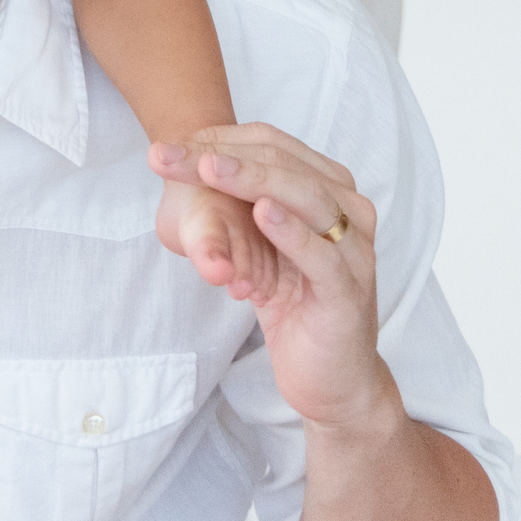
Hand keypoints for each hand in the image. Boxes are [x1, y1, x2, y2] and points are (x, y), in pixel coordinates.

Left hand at [152, 125, 385, 426]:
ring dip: (254, 179)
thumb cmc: (295, 303)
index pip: (271, 145)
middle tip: (172, 154)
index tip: (167, 146)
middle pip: (284, 164)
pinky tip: (262, 213)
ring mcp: (354, 248)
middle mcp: (348, 209)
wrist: (331, 380)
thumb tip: (182, 160)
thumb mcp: (260, 246)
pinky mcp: (349, 291)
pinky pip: (321, 254)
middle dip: (223, 157)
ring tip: (210, 169)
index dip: (219, 140)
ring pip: (305, 197)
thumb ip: (238, 204)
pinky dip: (291, 230)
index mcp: (328, 188)